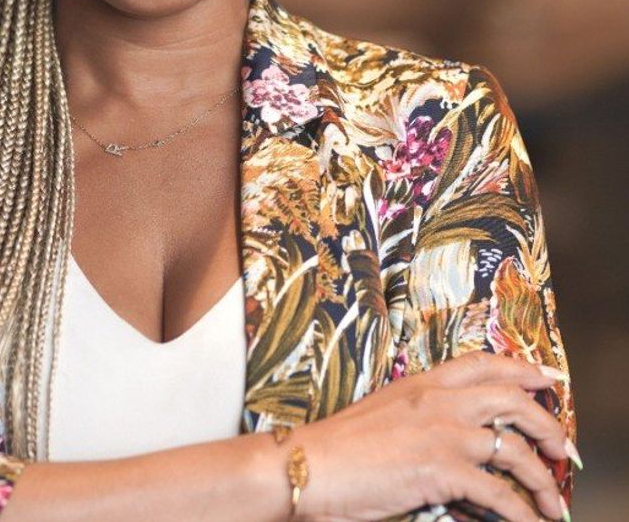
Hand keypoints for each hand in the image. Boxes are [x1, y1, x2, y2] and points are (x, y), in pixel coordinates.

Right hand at [290, 352, 573, 521]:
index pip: (482, 364)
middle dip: (547, 424)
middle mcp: (437, 400)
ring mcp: (441, 433)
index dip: (520, 370)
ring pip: (515, 449)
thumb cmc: (340, 445)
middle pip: (511, 399)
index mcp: (421, 383)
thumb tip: (454, 439)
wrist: (311, 464)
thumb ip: (421, 416)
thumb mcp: (385, 414)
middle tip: (561, 447)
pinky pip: (499, 494)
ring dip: (542, 479)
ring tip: (551, 500)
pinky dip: (521, 513)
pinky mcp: (441, 470)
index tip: (546, 381)